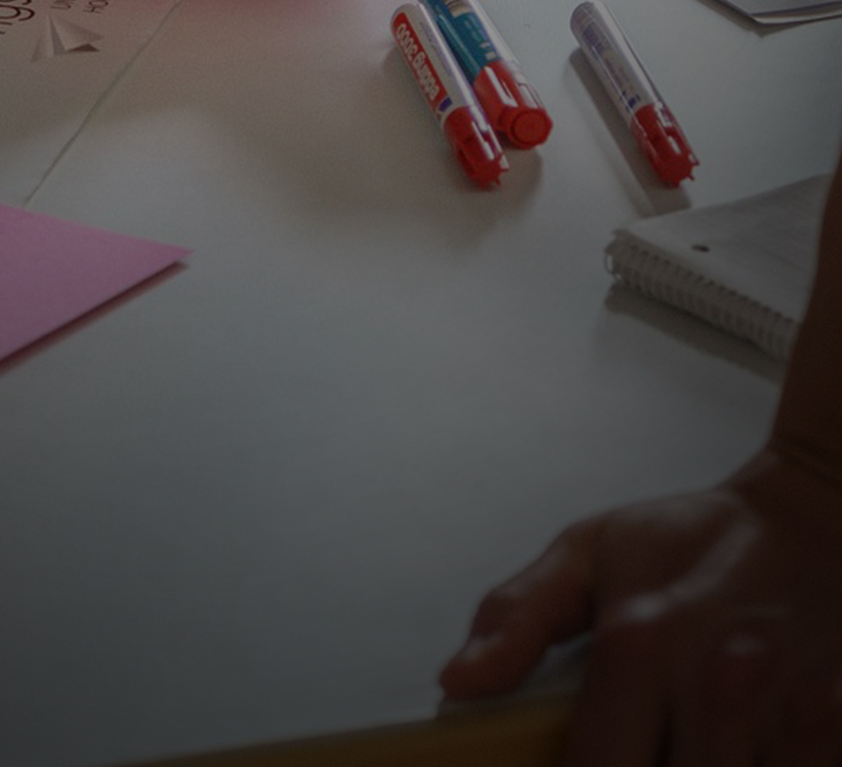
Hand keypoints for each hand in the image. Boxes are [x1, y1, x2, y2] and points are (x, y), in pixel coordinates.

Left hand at [439, 446, 841, 765]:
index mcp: (640, 644)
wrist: (812, 518)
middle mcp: (717, 688)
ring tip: (682, 737)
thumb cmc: (695, 539)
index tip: (567, 760)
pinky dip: (768, 765)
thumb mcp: (590, 552)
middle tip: (634, 743)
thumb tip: (456, 684)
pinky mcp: (834, 730)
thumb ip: (518, 619)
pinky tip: (740, 745)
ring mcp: (788, 717)